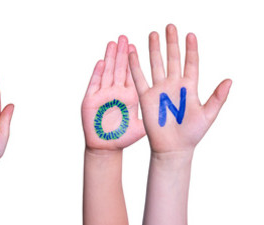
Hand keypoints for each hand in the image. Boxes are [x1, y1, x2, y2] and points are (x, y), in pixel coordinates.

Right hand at [82, 35, 145, 150]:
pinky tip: (102, 62)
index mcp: (130, 96)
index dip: (134, 60)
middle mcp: (117, 92)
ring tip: (113, 43)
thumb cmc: (124, 138)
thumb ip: (155, 116)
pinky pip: (95, 84)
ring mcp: (104, 95)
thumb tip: (172, 111)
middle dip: (122, 53)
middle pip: (120, 69)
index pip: (133, 74)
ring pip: (108, 72)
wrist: (106, 149)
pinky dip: (98, 73)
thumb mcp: (143, 126)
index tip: (136, 46)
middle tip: (125, 37)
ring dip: (111, 58)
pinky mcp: (91, 101)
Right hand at [129, 24, 231, 153]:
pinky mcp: (147, 98)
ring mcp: (160, 90)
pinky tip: (134, 52)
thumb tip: (230, 80)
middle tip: (171, 27)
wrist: (173, 149)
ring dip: (155, 49)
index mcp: (190, 87)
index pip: (191, 63)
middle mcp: (174, 85)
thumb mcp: (208, 115)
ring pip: (157, 64)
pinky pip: (140, 78)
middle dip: (171, 43)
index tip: (191, 35)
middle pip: (173, 58)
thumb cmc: (192, 134)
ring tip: (154, 33)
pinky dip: (136, 66)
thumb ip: (218, 97)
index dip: (191, 49)